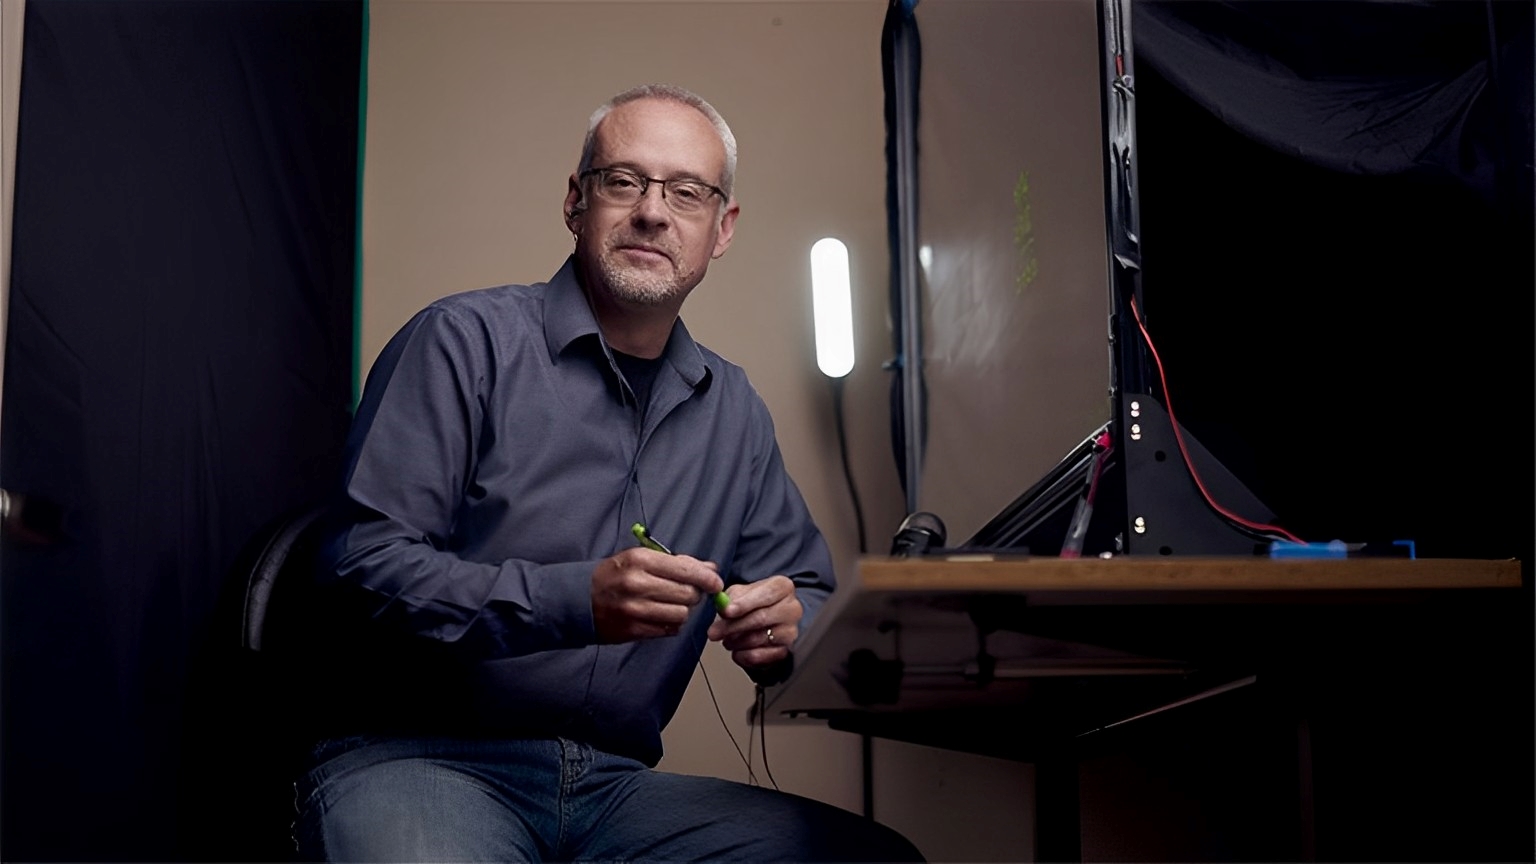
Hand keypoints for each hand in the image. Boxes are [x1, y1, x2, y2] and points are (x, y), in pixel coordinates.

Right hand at [591, 548, 721, 642]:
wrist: (579, 599)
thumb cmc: (614, 575)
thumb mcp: (641, 558)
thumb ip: (677, 563)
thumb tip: (710, 569)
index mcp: (640, 560)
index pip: (686, 570)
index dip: (707, 578)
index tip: (716, 583)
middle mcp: (638, 584)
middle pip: (688, 594)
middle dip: (693, 594)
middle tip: (686, 592)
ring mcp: (635, 609)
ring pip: (681, 614)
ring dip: (682, 611)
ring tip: (670, 604)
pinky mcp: (633, 630)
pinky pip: (669, 630)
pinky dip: (671, 624)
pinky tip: (660, 615)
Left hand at [706, 575, 801, 670]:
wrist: (767, 623)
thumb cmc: (754, 605)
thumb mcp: (741, 593)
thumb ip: (731, 597)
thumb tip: (724, 606)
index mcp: (783, 587)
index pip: (766, 594)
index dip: (744, 603)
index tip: (727, 611)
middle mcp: (792, 608)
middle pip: (761, 618)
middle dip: (733, 626)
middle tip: (714, 632)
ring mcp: (790, 631)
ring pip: (758, 638)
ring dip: (736, 641)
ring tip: (726, 640)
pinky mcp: (785, 651)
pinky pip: (760, 656)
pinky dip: (743, 656)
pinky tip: (736, 651)